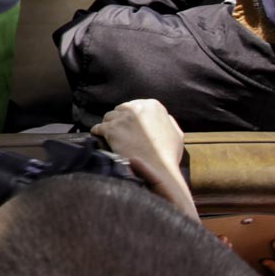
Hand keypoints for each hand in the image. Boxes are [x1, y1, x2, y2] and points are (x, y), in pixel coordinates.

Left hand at [92, 99, 196, 220]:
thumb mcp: (176, 133)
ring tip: (111, 138)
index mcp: (153, 106)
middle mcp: (137, 107)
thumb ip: (167, 121)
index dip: (131, 118)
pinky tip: (100, 138)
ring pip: (108, 117)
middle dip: (119, 120)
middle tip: (120, 133)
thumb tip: (162, 117)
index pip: (134, 106)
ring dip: (109, 126)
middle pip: (120, 110)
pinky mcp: (111, 129)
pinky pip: (97, 128)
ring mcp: (123, 118)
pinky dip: (97, 133)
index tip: (129, 126)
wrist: (159, 169)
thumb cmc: (169, 155)